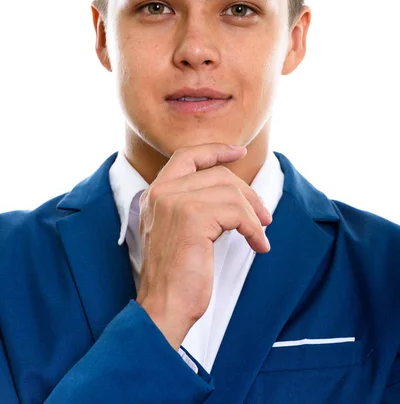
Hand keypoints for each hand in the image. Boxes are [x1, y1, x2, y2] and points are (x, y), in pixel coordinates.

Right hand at [136, 143, 271, 350]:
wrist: (163, 307)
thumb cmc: (176, 276)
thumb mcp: (178, 231)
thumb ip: (193, 204)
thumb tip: (235, 191)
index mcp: (154, 193)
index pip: (187, 155)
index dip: (216, 150)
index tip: (240, 151)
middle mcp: (161, 192)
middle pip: (217, 174)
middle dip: (247, 193)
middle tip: (263, 216)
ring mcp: (174, 202)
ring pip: (230, 191)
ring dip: (253, 214)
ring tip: (260, 234)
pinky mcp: (192, 217)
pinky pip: (236, 212)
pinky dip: (253, 229)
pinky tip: (258, 245)